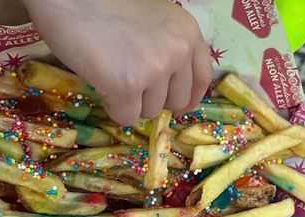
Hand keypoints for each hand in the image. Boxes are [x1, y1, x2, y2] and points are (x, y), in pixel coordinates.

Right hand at [23, 0, 212, 124]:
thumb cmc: (106, 5)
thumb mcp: (155, 20)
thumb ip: (169, 48)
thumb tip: (169, 90)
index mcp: (188, 33)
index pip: (202, 79)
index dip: (188, 96)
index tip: (176, 105)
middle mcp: (178, 51)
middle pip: (176, 102)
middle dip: (154, 99)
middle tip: (132, 85)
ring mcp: (154, 69)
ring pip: (150, 112)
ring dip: (131, 102)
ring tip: (112, 75)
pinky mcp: (127, 86)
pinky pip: (126, 117)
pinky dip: (113, 107)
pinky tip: (102, 84)